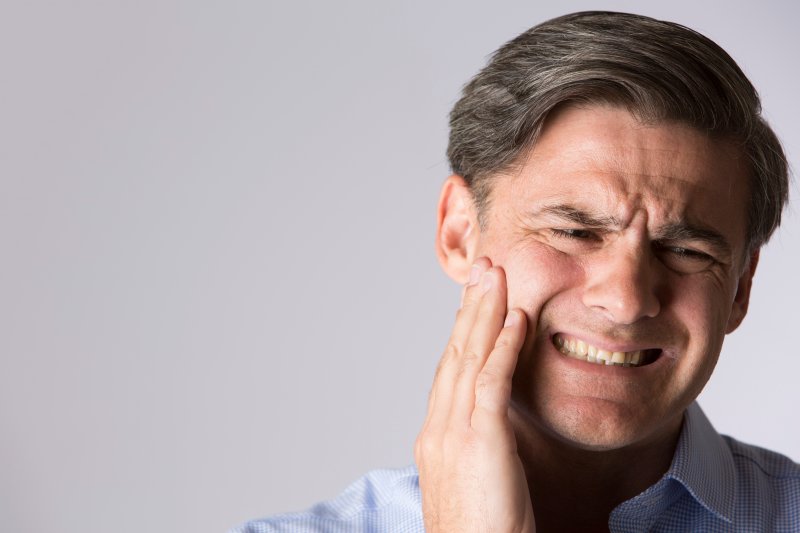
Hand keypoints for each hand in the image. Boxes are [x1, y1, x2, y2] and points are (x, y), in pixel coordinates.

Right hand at [415, 257, 534, 532]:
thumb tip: (492, 433)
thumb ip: (478, 452)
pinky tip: (516, 318)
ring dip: (484, 312)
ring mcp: (453, 433)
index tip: (476, 303)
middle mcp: (437, 429)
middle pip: (454, 355)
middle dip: (470, 309)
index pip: (450, 373)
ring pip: (469, 358)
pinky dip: (502, 346)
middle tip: (483, 270)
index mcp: (435, 439)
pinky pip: (491, 382)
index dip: (464, 333)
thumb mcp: (474, 486)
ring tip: (496, 276)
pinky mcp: (479, 442)